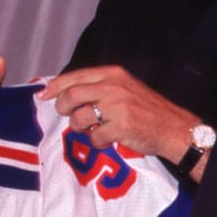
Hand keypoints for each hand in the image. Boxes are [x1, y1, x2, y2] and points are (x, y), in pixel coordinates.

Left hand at [41, 66, 204, 177]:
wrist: (174, 127)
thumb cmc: (147, 109)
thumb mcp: (125, 88)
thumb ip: (99, 87)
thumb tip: (66, 92)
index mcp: (113, 74)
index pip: (75, 76)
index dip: (55, 86)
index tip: (42, 95)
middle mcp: (113, 86)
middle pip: (71, 95)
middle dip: (63, 108)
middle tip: (69, 116)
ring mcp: (117, 106)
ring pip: (79, 117)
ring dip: (80, 128)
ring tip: (92, 129)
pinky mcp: (121, 126)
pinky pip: (94, 137)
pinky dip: (97, 142)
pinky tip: (108, 140)